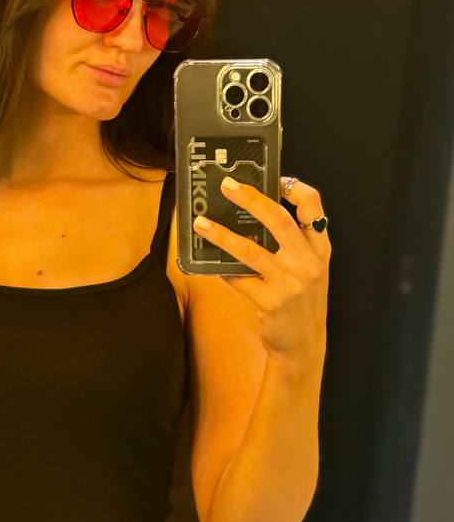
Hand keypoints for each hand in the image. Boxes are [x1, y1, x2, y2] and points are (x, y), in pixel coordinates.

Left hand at [192, 177, 330, 364]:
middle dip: (251, 199)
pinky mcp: (269, 301)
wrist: (303, 344)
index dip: (294, 188)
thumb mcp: (311, 268)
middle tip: (228, 186)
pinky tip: (209, 263)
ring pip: (250, 249)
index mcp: (320, 248)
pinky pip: (239, 278)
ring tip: (200, 223)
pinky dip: (223, 269)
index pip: (314, 207)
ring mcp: (289, 282)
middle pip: (278, 220)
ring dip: (222, 234)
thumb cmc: (303, 302)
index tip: (275, 177)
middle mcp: (307, 262)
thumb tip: (260, 213)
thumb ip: (296, 243)